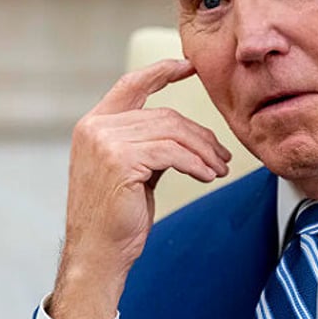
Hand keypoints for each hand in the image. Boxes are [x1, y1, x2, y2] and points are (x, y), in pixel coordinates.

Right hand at [48, 59, 230, 318]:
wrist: (97, 253)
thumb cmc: (116, 216)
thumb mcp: (130, 169)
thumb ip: (147, 143)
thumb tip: (186, 133)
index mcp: (94, 124)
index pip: (132, 84)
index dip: (162, 71)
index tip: (189, 65)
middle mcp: (96, 127)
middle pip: (164, 115)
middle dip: (199, 135)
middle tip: (222, 156)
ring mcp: (105, 142)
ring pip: (172, 133)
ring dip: (203, 151)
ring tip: (219, 169)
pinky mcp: (121, 161)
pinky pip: (173, 154)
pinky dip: (197, 164)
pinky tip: (208, 177)